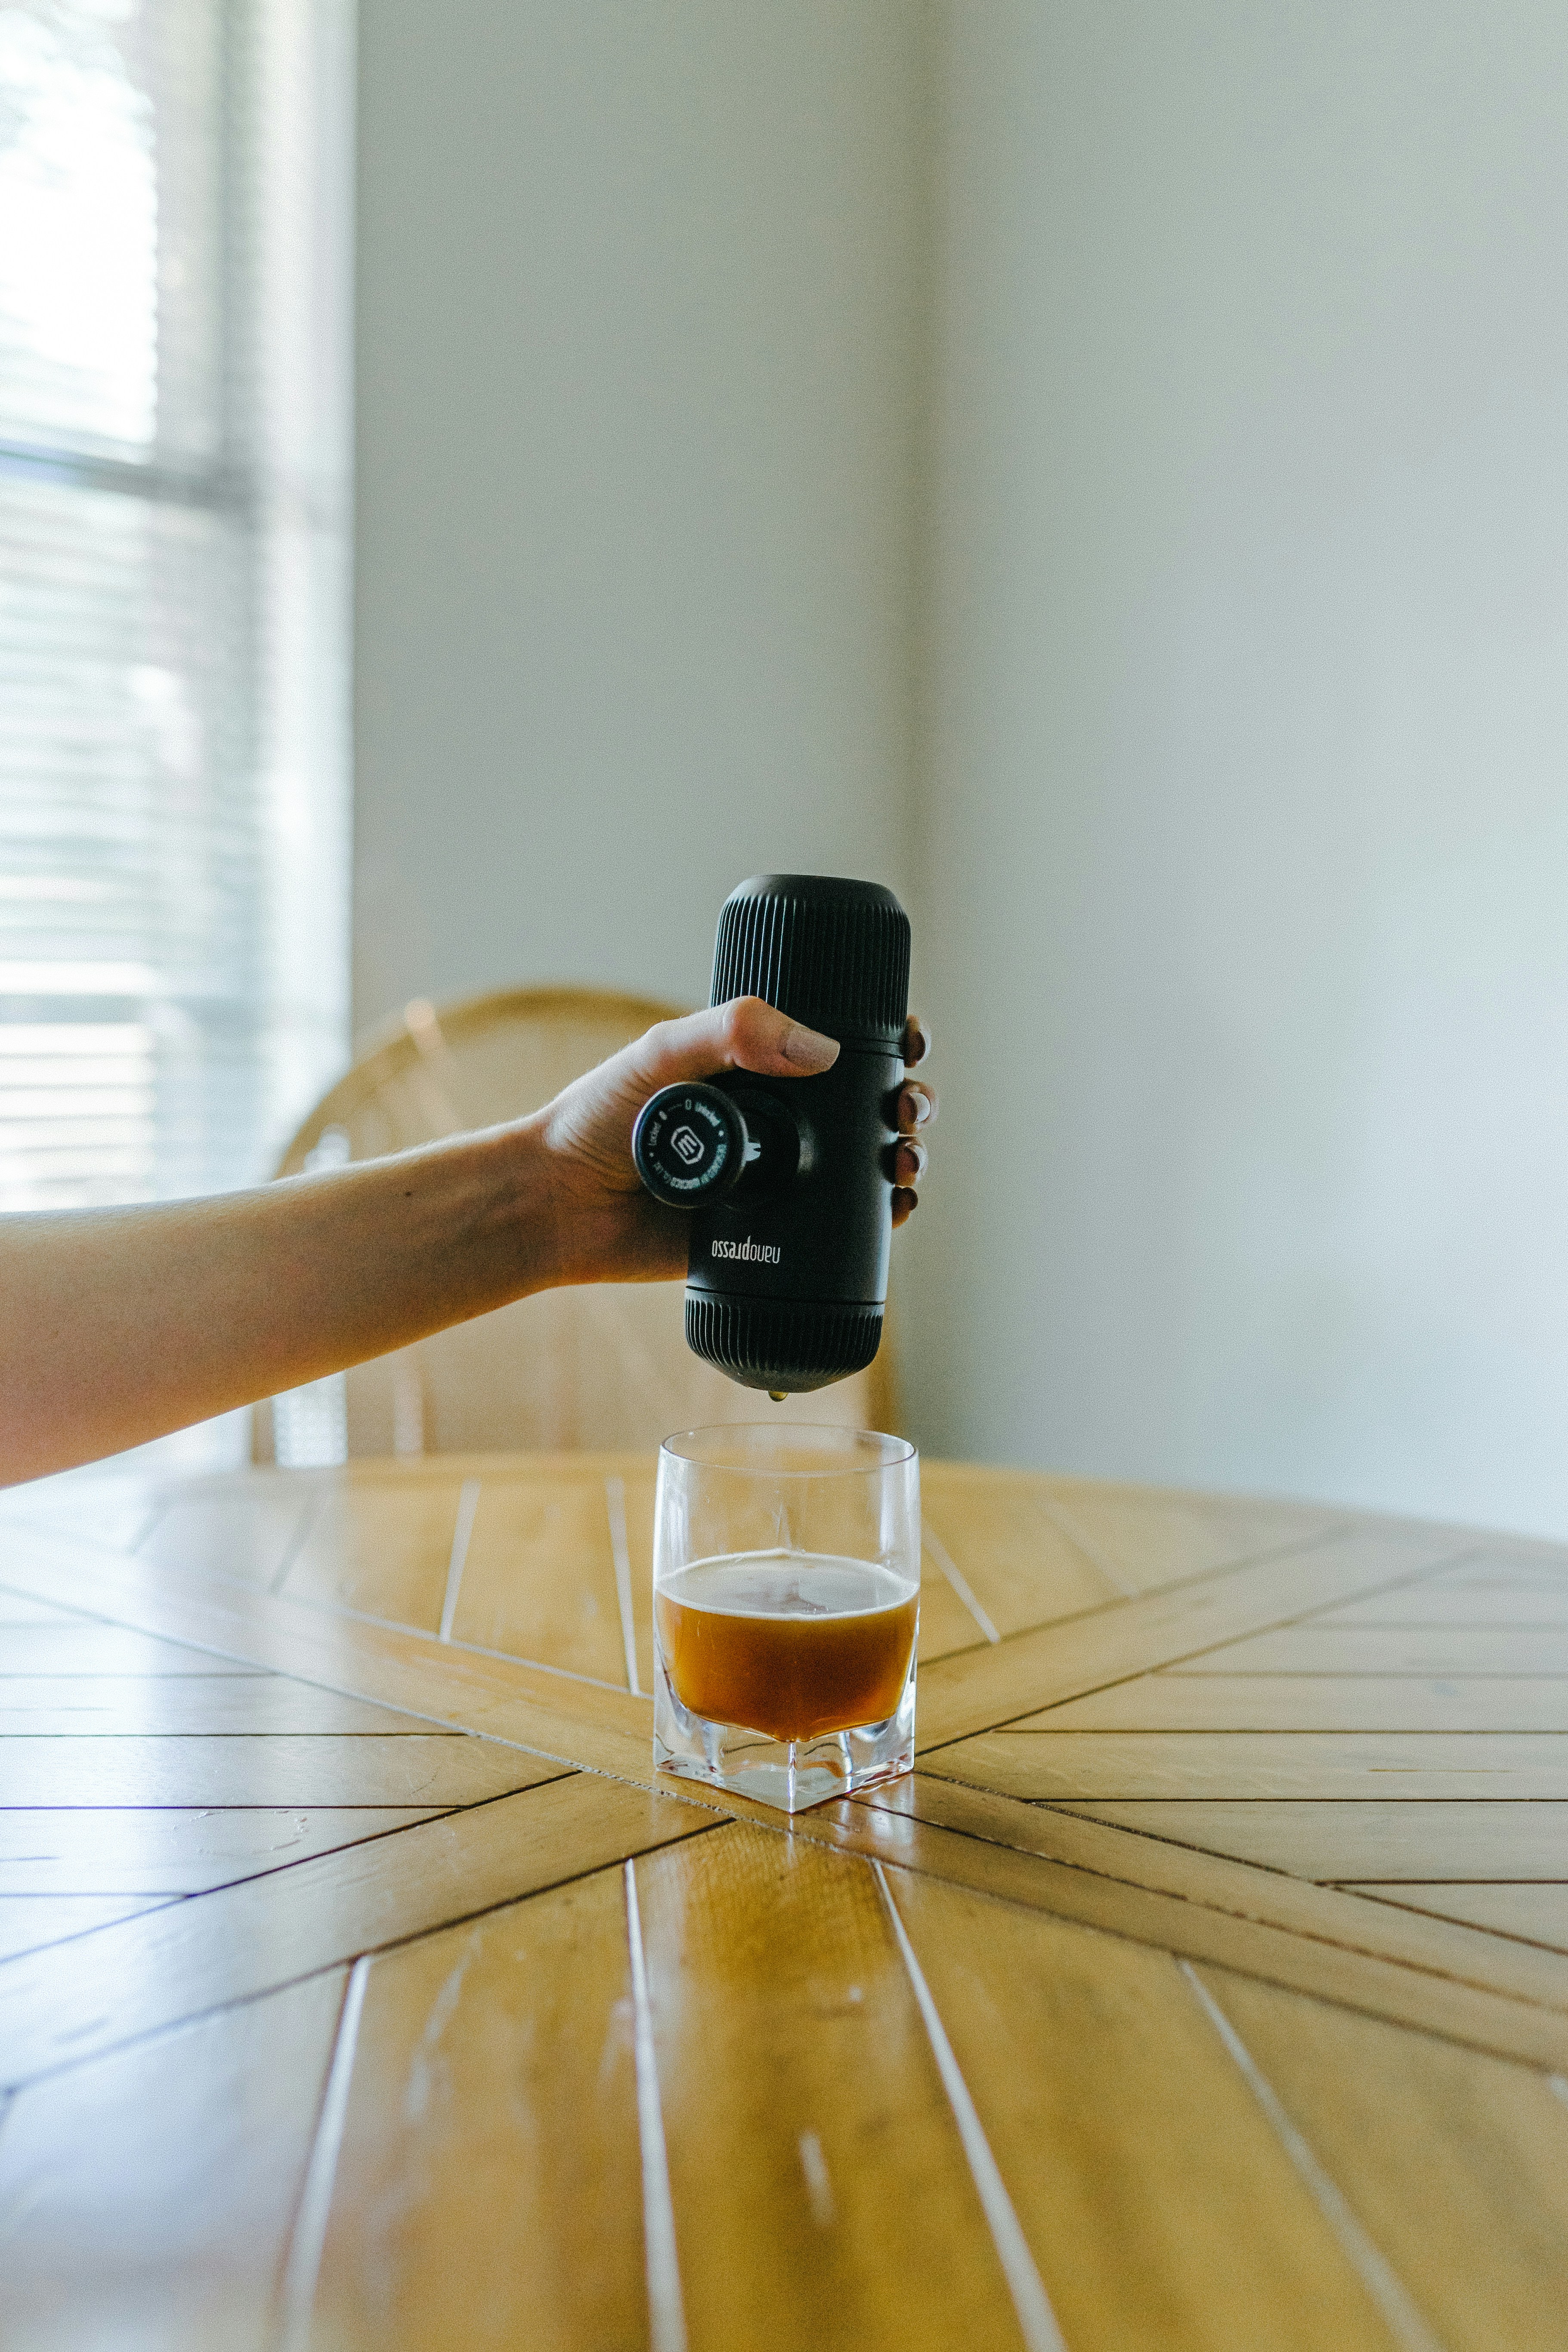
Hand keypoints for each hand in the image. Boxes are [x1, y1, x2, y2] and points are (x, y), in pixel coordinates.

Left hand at [529, 997, 935, 1285]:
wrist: (557, 1206)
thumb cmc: (595, 1120)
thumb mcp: (659, 1055)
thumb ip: (730, 1034)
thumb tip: (823, 1049)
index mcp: (755, 1071)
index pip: (839, 1046)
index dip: (888, 1042)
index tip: (911, 1041)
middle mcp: (775, 1124)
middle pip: (868, 1106)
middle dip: (908, 1102)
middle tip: (908, 1106)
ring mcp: (776, 1181)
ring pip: (866, 1167)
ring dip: (906, 1158)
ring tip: (907, 1160)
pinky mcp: (769, 1237)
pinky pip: (839, 1230)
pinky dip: (882, 1220)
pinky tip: (897, 1209)